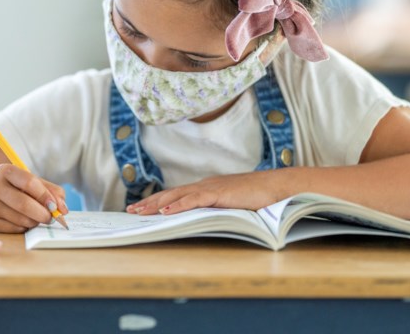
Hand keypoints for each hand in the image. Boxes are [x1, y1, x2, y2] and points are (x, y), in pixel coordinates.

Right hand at [0, 164, 68, 232]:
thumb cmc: (16, 188)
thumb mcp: (32, 182)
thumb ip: (51, 191)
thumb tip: (63, 209)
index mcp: (6, 171)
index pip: (30, 183)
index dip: (45, 196)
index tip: (56, 206)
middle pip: (24, 204)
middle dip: (43, 214)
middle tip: (52, 218)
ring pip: (22, 219)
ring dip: (35, 222)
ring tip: (36, 217)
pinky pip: (15, 229)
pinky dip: (25, 228)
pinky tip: (22, 221)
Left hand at [126, 172, 281, 215]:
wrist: (279, 187)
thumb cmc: (260, 198)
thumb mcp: (233, 206)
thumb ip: (217, 211)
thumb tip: (204, 222)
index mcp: (207, 188)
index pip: (177, 195)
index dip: (158, 201)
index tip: (141, 207)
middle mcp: (205, 186)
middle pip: (171, 194)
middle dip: (150, 203)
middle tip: (131, 211)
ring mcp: (211, 188)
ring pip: (177, 196)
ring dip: (157, 204)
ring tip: (140, 212)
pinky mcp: (219, 193)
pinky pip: (194, 200)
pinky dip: (178, 206)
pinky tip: (165, 212)